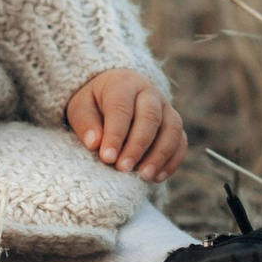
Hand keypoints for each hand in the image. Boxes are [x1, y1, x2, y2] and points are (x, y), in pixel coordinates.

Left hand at [65, 69, 184, 181]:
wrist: (115, 92)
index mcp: (123, 84)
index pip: (121, 108)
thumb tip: (95, 144)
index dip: (115, 134)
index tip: (107, 158)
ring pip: (171, 129)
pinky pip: (181, 141)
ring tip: (143, 177)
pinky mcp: (175, 123)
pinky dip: (172, 160)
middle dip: (138, 146)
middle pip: (151, 117)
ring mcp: (166, 107)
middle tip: (123, 169)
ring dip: (160, 155)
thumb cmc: (94, 104)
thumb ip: (85, 123)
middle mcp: (149, 93)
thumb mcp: (80, 107)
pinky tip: (157, 177)